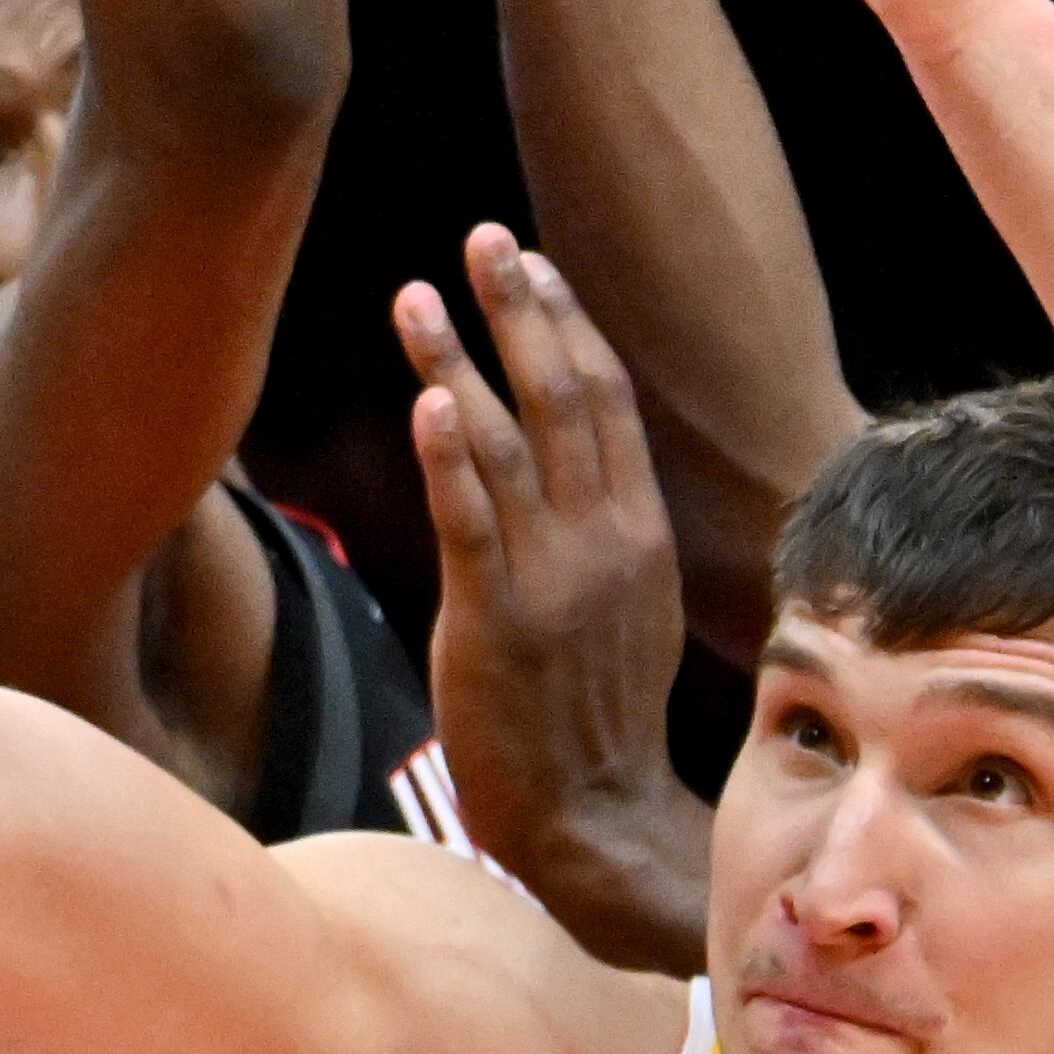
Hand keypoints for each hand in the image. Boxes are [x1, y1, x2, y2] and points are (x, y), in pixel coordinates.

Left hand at [396, 226, 703, 970]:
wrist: (594, 817)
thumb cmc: (595, 714)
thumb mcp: (627, 604)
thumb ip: (604, 529)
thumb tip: (577, 467)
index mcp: (638, 528)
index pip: (605, 398)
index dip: (568, 322)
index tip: (535, 262)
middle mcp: (605, 537)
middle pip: (563, 393)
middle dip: (520, 307)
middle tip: (484, 237)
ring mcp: (553, 576)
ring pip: (505, 440)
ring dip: (458, 356)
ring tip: (415, 293)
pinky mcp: (496, 618)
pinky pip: (471, 521)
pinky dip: (450, 455)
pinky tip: (429, 398)